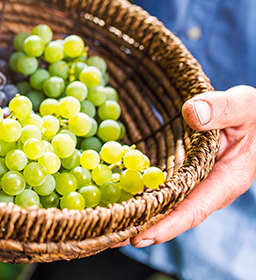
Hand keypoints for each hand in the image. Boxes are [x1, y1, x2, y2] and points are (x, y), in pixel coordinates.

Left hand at [114, 85, 255, 247]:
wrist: (251, 117)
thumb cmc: (251, 114)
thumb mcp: (244, 106)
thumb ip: (222, 109)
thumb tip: (193, 114)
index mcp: (226, 180)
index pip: (194, 209)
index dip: (167, 225)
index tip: (139, 237)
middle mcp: (206, 189)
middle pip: (171, 214)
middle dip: (141, 225)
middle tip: (107, 238)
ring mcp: (192, 183)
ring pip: (162, 203)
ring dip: (135, 212)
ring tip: (103, 223)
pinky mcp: (180, 174)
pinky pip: (158, 187)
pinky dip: (136, 192)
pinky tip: (111, 196)